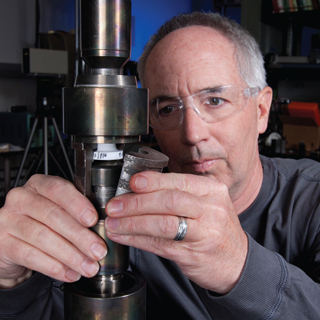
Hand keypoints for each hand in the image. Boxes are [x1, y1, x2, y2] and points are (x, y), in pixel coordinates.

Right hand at [0, 174, 107, 287]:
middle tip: (98, 250)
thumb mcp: (58, 210)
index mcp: (39, 185)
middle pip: (53, 215)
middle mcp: (21, 198)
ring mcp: (8, 220)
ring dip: (71, 255)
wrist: (12, 242)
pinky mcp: (2, 243)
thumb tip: (101, 229)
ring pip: (43, 237)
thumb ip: (75, 214)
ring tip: (88, 266)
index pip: (58, 189)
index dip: (77, 204)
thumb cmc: (41, 221)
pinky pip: (31, 256)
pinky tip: (69, 273)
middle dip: (80, 236)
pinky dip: (54, 267)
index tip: (93, 219)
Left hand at [105, 171, 247, 293]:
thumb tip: (139, 188)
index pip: (178, 181)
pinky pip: (159, 244)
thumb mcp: (207, 203)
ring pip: (162, 223)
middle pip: (169, 201)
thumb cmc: (215, 228)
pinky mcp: (192, 254)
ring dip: (132, 222)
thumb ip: (179, 194)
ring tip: (113, 222)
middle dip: (137, 202)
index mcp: (212, 190)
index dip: (153, 181)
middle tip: (115, 205)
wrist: (237, 262)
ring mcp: (203, 233)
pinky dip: (137, 239)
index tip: (132, 182)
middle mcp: (210, 209)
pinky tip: (124, 236)